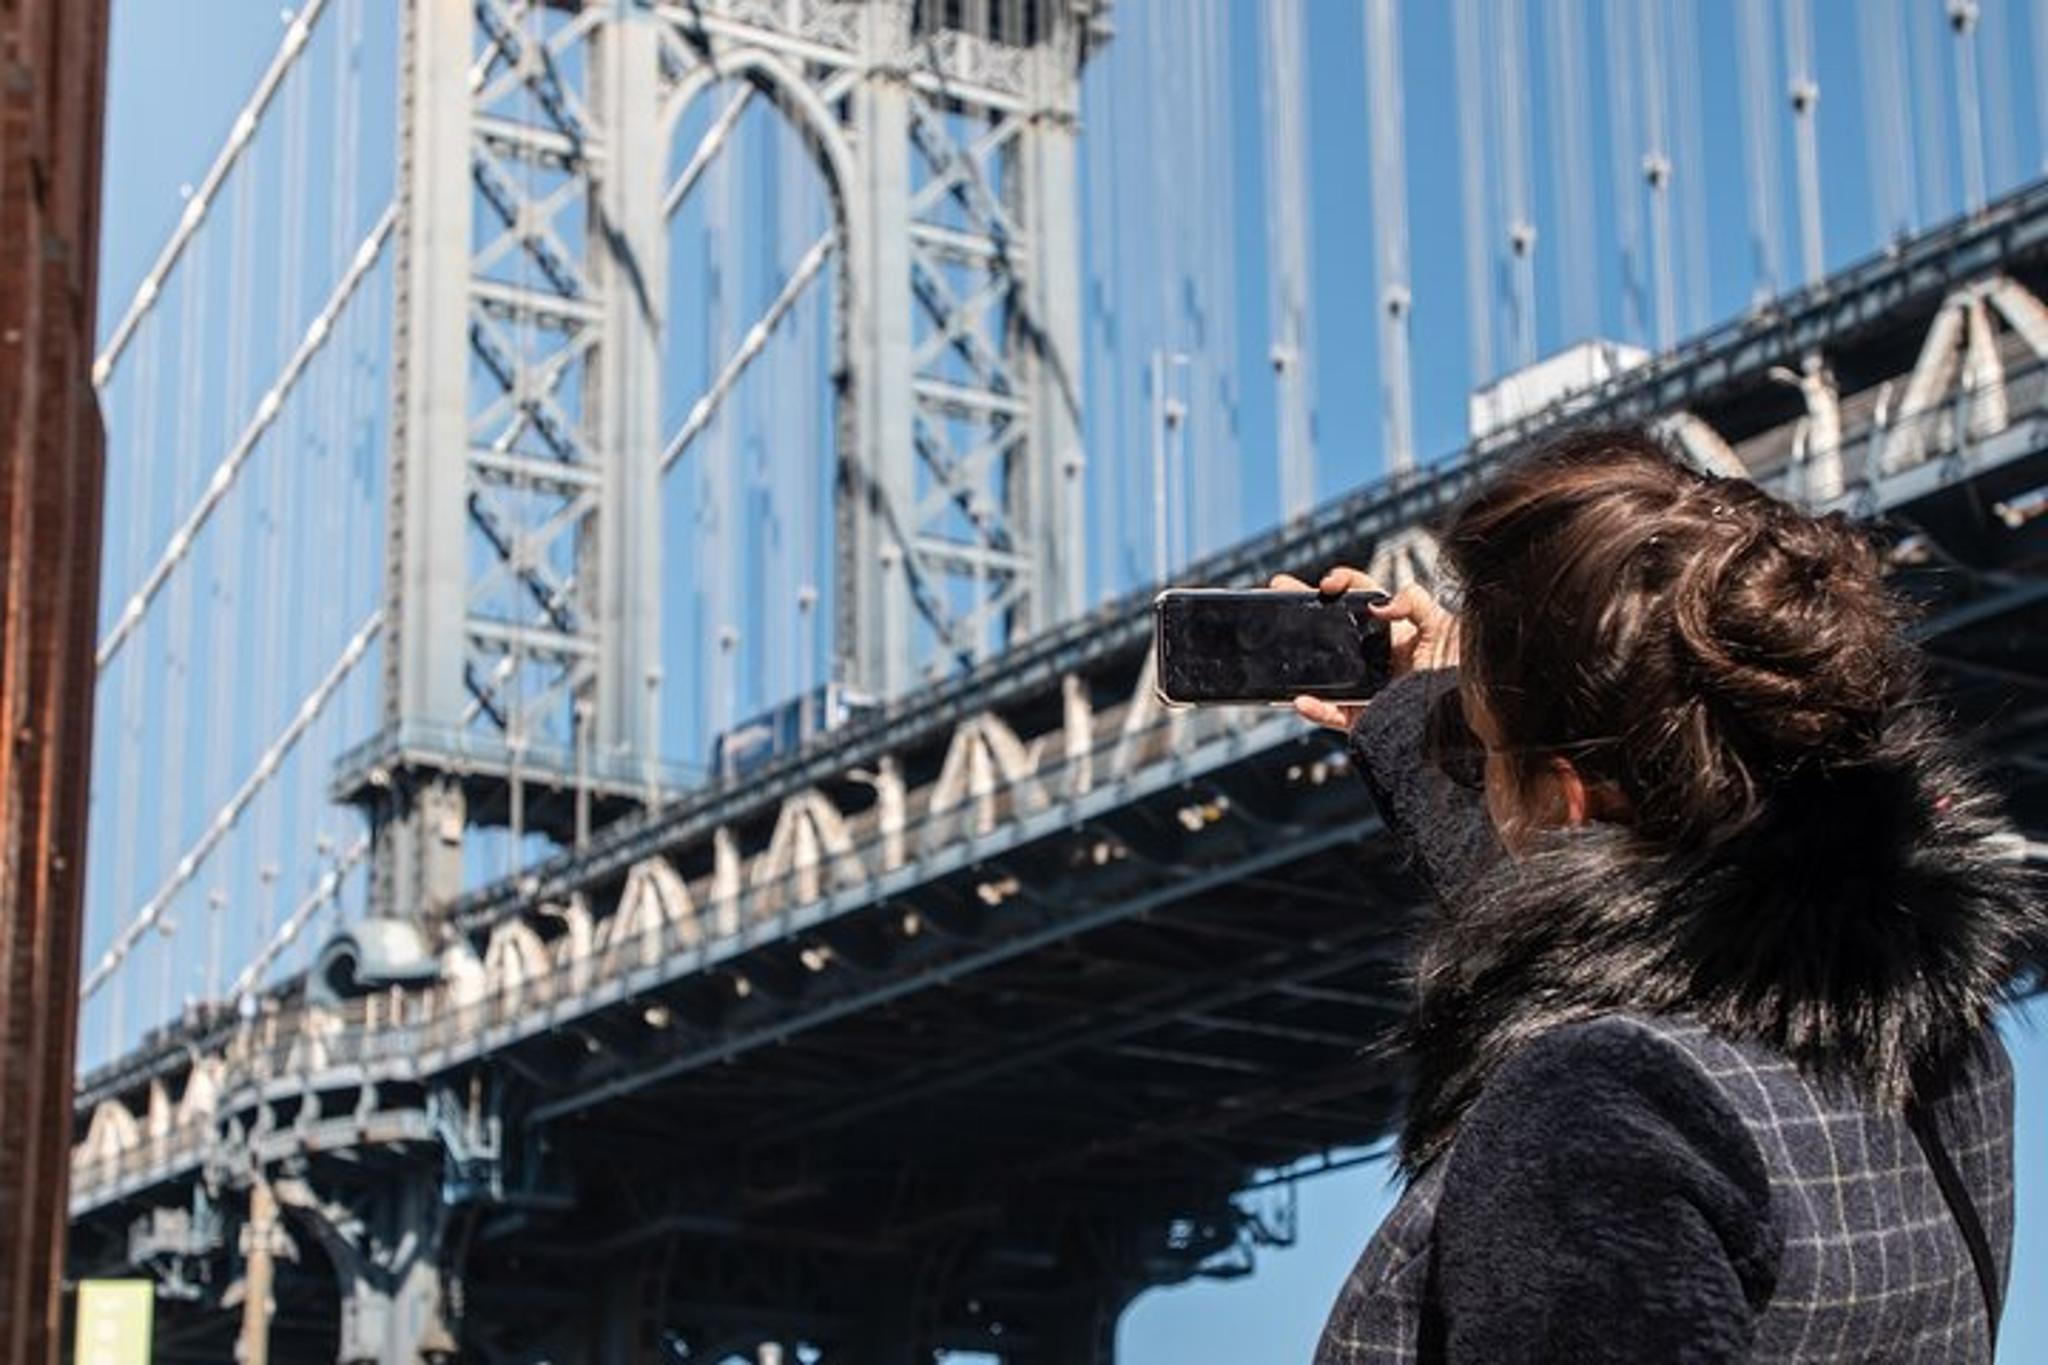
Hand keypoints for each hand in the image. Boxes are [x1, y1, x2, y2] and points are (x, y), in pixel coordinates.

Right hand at [1266, 566, 1458, 731]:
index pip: (1362, 594)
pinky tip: (1300, 700)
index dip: (1343, 581)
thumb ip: (1416, 602)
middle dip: (1303, 602)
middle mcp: (1375, 654)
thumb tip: (1380, 605)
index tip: (1327, 584)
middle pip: (1332, 622)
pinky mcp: (1363, 717)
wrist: (1465, 723)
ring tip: (1272, 642)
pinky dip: (1315, 709)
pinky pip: (1332, 714)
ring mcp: (1365, 685)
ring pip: (1323, 668)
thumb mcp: (1446, 626)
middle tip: (1279, 586)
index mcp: (1393, 628)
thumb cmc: (1460, 674)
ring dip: (1296, 656)